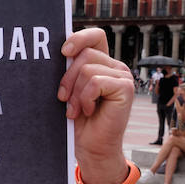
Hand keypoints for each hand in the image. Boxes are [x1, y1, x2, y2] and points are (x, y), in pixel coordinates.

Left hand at [57, 28, 132, 183]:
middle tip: (63, 99)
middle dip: (67, 78)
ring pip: (87, 69)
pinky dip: (85, 98)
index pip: (95, 36)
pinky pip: (95, 82)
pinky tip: (88, 111)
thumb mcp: (71, 90)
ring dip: (75, 93)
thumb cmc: (79, 120)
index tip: (63, 53)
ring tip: (75, 109)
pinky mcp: (125, 88)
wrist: (92, 148)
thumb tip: (59, 51)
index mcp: (103, 63)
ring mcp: (123, 76)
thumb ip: (71, 69)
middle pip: (84, 54)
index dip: (79, 38)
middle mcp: (116, 66)